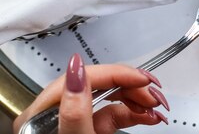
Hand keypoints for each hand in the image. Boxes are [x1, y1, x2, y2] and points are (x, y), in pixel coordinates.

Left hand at [13, 54, 168, 133]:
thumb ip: (76, 111)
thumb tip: (76, 70)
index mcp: (41, 115)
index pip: (80, 77)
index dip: (114, 73)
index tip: (141, 78)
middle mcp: (56, 116)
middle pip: (98, 85)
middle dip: (132, 88)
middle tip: (153, 94)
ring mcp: (75, 123)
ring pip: (111, 98)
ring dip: (138, 99)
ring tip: (156, 106)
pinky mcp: (92, 131)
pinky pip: (116, 113)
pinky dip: (135, 112)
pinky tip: (149, 116)